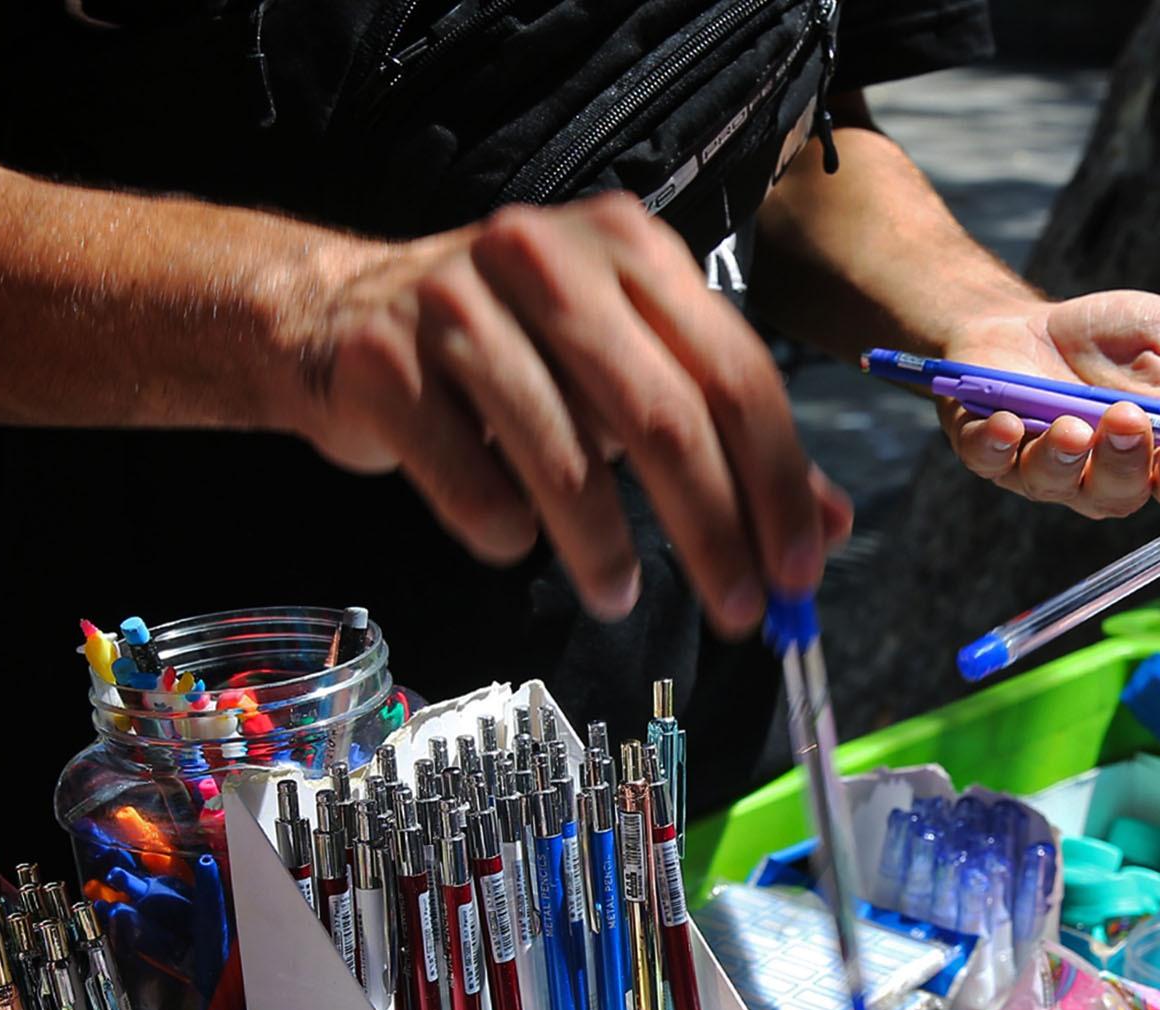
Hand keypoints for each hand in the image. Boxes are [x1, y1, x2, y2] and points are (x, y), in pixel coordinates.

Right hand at [275, 194, 849, 629]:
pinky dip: (505, 533)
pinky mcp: (380, 360)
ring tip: (620, 596)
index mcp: (630, 248)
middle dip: (713, 532)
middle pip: (662, 416)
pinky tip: (514, 540)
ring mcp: (454, 300)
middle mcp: (547, 255)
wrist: (333, 316)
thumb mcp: (627, 375)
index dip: (777, 482)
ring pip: (564, 457)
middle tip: (739, 612)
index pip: (734, 372)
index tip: (797, 573)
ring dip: (606, 551)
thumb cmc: (513, 355)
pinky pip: (470, 482)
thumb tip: (826, 529)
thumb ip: (729, 440)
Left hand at [937, 291, 1159, 518]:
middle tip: (1129, 421)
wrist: (1021, 324)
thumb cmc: (1106, 339)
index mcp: (1159, 458)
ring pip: (1062, 486)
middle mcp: (1105, 478)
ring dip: (1069, 459)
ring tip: (1074, 426)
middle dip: (1128, 461)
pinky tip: (1008, 422)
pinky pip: (993, 462)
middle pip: (1125, 494)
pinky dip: (998, 445)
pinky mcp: (990, 453)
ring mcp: (1046, 471)